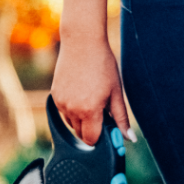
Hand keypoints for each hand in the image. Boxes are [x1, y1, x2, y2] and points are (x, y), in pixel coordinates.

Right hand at [49, 32, 133, 146]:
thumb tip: (130, 138)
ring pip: (72, 124)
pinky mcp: (54, 96)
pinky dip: (72, 109)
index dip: (100, 138)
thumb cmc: (102, 64)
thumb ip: (121, 118)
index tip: (107, 130)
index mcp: (90, 110)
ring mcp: (61, 103)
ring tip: (91, 99)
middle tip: (101, 111)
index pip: (92, 140)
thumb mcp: (116, 92)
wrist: (82, 43)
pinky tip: (81, 93)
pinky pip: (64, 112)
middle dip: (91, 129)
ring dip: (81, 120)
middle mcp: (72, 109)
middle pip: (81, 134)